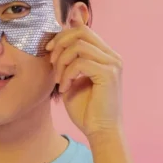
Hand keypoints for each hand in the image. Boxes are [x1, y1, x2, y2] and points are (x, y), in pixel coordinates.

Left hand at [47, 19, 123, 137]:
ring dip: (62, 62)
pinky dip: (67, 74)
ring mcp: (113, 64)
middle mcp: (112, 56)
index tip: (49, 50)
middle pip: (81, 31)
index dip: (62, 35)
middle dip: (60, 43)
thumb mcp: (72, 80)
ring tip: (58, 80)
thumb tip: (56, 43)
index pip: (83, 30)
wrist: (100, 131)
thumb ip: (67, 61)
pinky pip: (80, 63)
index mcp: (105, 55)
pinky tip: (65, 88)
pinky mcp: (109, 74)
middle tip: (51, 62)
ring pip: (79, 46)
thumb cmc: (86, 110)